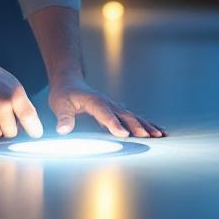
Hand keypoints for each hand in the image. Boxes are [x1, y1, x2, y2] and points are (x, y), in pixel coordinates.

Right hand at [0, 54, 43, 138]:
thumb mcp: (13, 85)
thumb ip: (22, 105)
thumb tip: (31, 126)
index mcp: (15, 95)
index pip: (29, 119)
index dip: (34, 129)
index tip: (36, 134)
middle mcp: (2, 104)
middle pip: (12, 133)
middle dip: (10, 128)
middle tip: (6, 119)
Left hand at [49, 79, 164, 138]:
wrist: (69, 81)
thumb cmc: (64, 93)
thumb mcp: (59, 104)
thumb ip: (63, 117)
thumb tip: (63, 130)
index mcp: (94, 100)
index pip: (104, 113)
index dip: (113, 123)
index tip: (123, 134)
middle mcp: (107, 102)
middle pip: (124, 115)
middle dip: (137, 126)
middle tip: (149, 136)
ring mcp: (114, 106)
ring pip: (133, 116)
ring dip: (146, 125)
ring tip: (160, 135)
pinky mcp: (117, 111)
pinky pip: (133, 118)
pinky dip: (146, 124)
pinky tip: (156, 131)